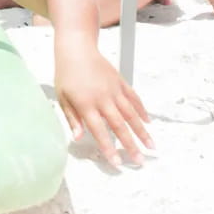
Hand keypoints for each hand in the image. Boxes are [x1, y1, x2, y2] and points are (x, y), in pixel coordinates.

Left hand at [54, 42, 151, 166]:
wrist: (76, 49)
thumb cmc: (66, 74)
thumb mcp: (62, 98)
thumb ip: (72, 119)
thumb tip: (78, 138)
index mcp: (86, 104)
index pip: (99, 131)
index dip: (109, 148)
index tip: (117, 163)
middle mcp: (102, 98)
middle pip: (120, 125)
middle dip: (131, 145)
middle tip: (140, 161)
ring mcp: (114, 89)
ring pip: (131, 113)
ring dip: (142, 131)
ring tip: (151, 146)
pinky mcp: (120, 82)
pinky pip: (134, 98)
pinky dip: (142, 110)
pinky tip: (148, 122)